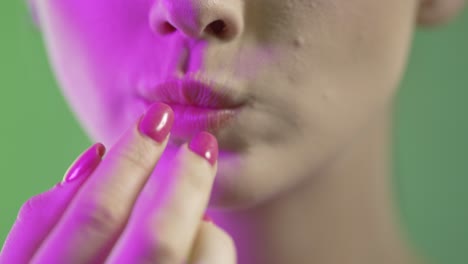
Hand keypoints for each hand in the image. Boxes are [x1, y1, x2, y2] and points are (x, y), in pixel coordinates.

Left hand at [0, 102, 235, 263]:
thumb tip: (201, 223)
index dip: (214, 239)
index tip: (212, 215)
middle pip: (152, 240)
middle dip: (185, 184)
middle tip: (201, 146)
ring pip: (94, 215)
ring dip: (130, 164)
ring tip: (154, 125)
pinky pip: (36, 218)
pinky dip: (69, 183)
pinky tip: (92, 157)